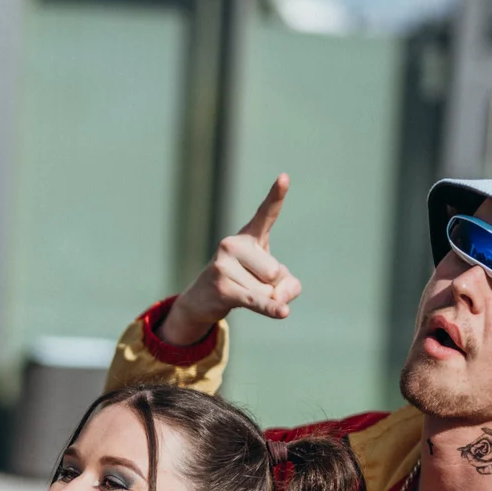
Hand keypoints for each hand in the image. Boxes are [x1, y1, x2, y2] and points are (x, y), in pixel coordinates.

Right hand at [159, 174, 302, 346]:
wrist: (202, 300)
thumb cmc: (245, 284)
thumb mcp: (275, 283)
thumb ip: (289, 287)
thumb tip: (279, 299)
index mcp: (249, 236)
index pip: (266, 213)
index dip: (276, 195)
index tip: (284, 177)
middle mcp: (233, 244)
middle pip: (275, 272)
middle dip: (271, 287)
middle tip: (249, 286)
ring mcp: (224, 264)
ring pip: (267, 290)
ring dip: (262, 300)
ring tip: (240, 294)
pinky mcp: (222, 287)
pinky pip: (255, 300)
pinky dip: (269, 309)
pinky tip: (282, 314)